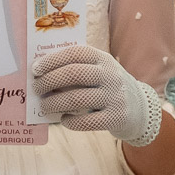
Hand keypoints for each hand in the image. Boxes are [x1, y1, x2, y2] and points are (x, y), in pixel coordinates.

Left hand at [32, 46, 161, 145]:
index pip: (75, 53)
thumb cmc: (109, 87)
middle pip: (74, 74)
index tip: (35, 69)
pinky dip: (70, 121)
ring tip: (45, 106)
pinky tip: (64, 120)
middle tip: (36, 88)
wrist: (140, 109)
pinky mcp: (115, 118)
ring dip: (54, 103)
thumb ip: (78, 68)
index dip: (52, 60)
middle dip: (49, 81)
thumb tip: (41, 74)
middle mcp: (111, 75)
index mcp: (104, 59)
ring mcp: (114, 97)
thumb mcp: (100, 70)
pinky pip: (86, 121)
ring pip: (76, 99)